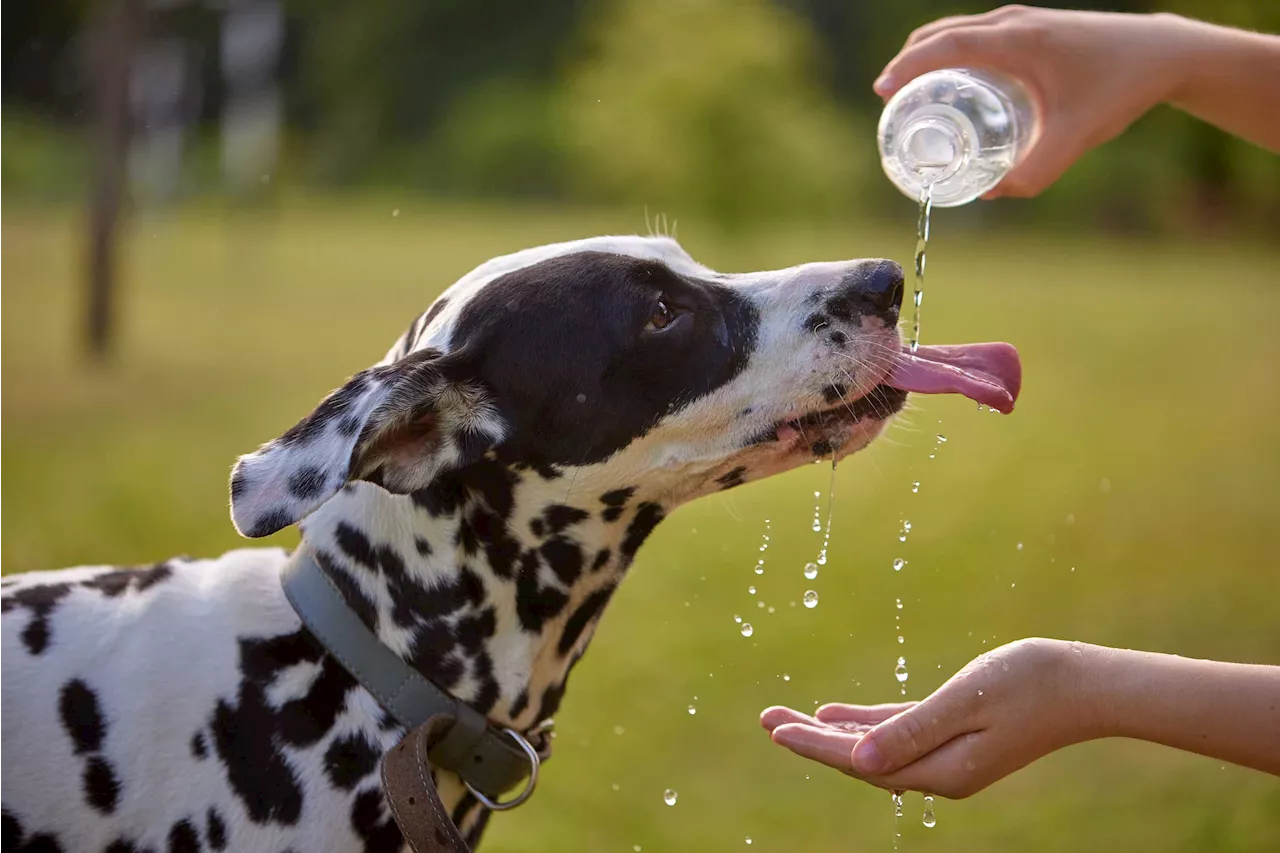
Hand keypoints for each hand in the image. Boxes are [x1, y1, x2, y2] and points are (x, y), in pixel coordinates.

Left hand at [760, 638, 1096, 797]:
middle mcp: (941, 773)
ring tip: (786, 718)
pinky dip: (865, 726)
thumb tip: (860, 761)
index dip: (814, 744)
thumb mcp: (964, 702)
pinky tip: (835, 715)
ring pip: (875, 748)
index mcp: (942, 770)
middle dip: (811, 739)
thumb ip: (911, 731)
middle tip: (764, 719)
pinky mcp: (956, 738)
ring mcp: (948, 758)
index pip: (861, 761)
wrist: (1087, 685)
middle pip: (860, 759)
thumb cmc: (1030, 684)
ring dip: (831, 732)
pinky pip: (897, 735)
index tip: (775, 728)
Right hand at [874, 7, 1197, 197]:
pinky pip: (976, 33)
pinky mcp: (1031, 27)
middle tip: (888, 102)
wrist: (1162, 52)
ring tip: (912, 95)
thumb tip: (992, 193)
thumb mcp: (1076, 137)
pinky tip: (952, 84)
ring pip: (957, 30)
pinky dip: (950, 52)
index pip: (945, 45)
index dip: (907, 67)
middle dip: (907, 63)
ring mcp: (1022, 20)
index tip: (882, 92)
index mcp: (1017, 40)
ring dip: (927, 55)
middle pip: (940, 33)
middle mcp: (1014, 23)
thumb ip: (1036, 172)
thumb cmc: (1120, 88)